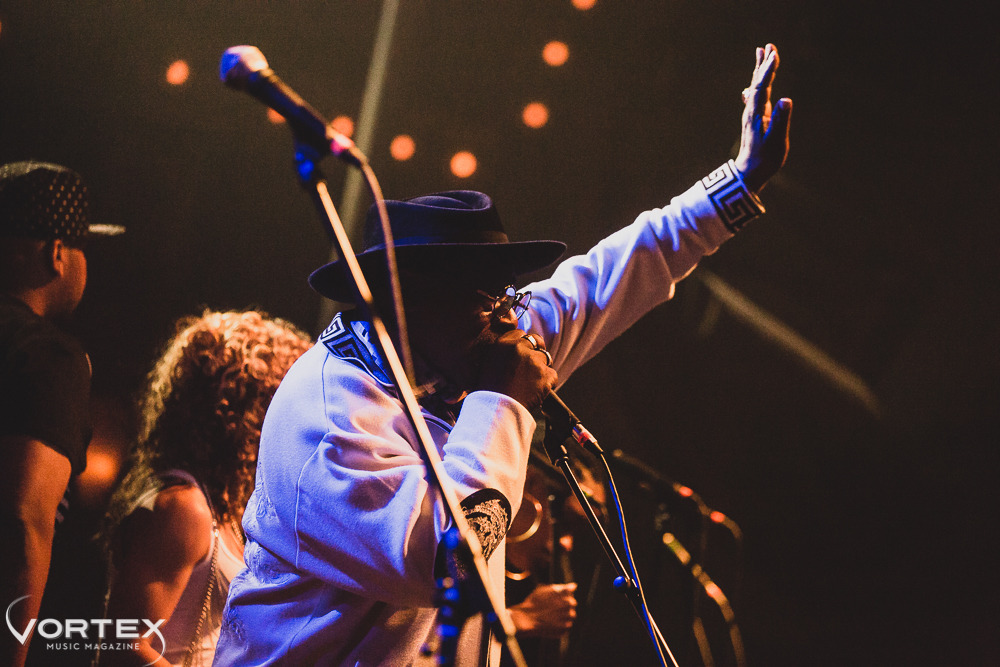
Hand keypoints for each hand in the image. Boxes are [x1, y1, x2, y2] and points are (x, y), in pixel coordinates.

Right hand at [474, 330, 556, 410]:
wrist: (497, 409)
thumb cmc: (489, 392)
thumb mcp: (488, 365)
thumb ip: (503, 354)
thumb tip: (514, 352)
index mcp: (502, 344)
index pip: (520, 334)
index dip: (523, 343)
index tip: (523, 352)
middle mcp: (519, 348)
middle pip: (536, 340)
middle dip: (537, 350)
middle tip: (533, 363)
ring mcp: (534, 360)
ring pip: (546, 358)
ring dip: (542, 368)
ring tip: (532, 382)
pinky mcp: (545, 374)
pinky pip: (553, 375)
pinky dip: (548, 384)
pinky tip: (537, 391)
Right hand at [509, 583, 577, 637]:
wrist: (526, 618)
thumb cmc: (534, 602)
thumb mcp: (545, 589)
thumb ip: (562, 588)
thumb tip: (574, 585)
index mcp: (566, 597)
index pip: (571, 595)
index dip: (562, 597)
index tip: (553, 599)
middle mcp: (569, 609)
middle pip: (572, 606)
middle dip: (564, 606)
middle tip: (551, 608)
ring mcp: (567, 621)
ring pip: (570, 617)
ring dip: (563, 616)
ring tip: (550, 616)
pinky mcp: (563, 631)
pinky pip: (565, 628)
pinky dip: (559, 626)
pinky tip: (549, 623)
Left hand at [734, 43, 792, 192]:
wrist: (749, 174)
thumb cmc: (765, 160)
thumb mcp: (776, 141)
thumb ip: (781, 120)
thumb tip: (786, 99)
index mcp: (757, 114)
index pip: (763, 87)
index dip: (768, 70)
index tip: (774, 54)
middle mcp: (752, 111)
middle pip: (758, 82)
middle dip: (763, 64)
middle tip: (768, 45)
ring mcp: (753, 115)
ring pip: (756, 87)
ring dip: (760, 70)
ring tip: (761, 53)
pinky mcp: (755, 120)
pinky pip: (757, 96)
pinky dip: (758, 85)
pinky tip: (753, 85)